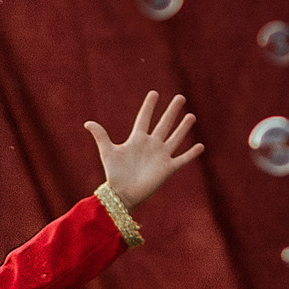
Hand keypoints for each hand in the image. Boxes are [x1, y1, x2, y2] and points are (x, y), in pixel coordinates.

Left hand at [85, 91, 202, 207]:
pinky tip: (201, 146)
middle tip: (180, 97)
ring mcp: (160, 156)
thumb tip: (87, 123)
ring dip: (183, 127)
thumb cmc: (114, 174)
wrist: (122, 195)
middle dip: (172, 111)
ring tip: (191, 116)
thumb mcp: (107, 152)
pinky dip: (192, 153)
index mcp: (137, 140)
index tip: (154, 93)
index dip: (149, 106)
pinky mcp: (167, 168)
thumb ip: (101, 136)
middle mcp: (151, 145)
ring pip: (175, 138)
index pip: (144, 119)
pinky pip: (182, 159)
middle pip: (164, 124)